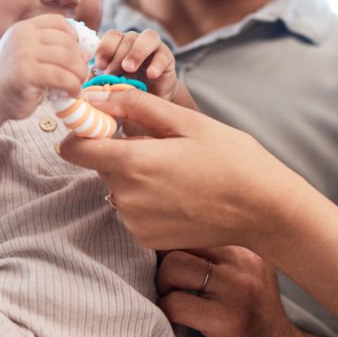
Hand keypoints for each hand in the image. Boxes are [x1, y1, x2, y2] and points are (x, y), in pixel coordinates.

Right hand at [0, 14, 87, 119]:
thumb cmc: (13, 76)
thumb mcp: (28, 52)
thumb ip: (51, 47)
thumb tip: (86, 53)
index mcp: (25, 27)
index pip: (60, 23)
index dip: (74, 38)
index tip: (74, 55)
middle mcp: (23, 37)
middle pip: (68, 43)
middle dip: (80, 62)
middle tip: (81, 76)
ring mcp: (23, 54)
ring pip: (68, 59)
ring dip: (79, 75)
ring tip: (77, 86)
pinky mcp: (25, 74)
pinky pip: (61, 77)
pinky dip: (73, 86)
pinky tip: (72, 94)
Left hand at [58, 88, 302, 250]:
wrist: (262, 209)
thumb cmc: (231, 158)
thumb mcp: (186, 121)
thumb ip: (135, 105)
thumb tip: (96, 97)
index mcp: (133, 162)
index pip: (74, 148)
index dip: (84, 132)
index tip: (103, 123)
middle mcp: (126, 197)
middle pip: (101, 165)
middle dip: (121, 151)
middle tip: (163, 145)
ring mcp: (135, 222)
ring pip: (117, 187)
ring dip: (136, 176)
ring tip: (178, 171)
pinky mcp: (147, 239)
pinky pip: (132, 210)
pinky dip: (147, 199)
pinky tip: (180, 193)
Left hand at [94, 29, 180, 101]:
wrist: (152, 101)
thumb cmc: (126, 91)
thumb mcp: (109, 87)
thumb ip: (97, 82)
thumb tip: (84, 87)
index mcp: (119, 45)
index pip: (111, 36)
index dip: (105, 48)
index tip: (99, 65)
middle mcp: (135, 41)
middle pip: (127, 38)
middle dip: (118, 57)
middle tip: (112, 74)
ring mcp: (153, 47)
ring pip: (147, 37)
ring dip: (136, 53)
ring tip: (129, 69)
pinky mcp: (167, 57)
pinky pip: (162, 55)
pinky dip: (156, 64)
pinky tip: (151, 75)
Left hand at [158, 247, 304, 336]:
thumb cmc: (253, 313)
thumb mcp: (245, 273)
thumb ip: (218, 253)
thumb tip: (169, 235)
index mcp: (248, 245)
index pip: (197, 224)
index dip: (174, 239)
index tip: (166, 255)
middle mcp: (245, 260)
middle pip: (182, 239)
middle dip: (164, 259)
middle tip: (168, 281)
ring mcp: (237, 288)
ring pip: (174, 266)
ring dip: (162, 284)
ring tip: (172, 298)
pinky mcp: (227, 317)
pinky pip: (175, 304)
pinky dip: (166, 312)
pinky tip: (176, 320)